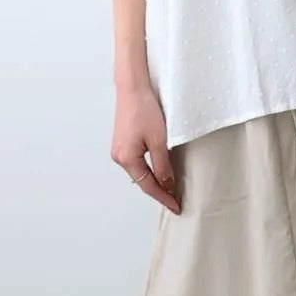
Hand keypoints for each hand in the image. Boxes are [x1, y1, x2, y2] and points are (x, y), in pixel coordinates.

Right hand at [111, 84, 180, 213]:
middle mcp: (119, 157)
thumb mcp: (159, 140)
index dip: (163, 198)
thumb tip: (167, 184)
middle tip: (176, 200)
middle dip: (159, 191)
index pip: (148, 186)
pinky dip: (149, 169)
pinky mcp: (123, 143)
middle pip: (142, 181)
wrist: (133, 88)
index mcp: (126, 159)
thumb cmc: (144, 109)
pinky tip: (159, 171)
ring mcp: (119, 150)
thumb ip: (163, 165)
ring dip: (154, 180)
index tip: (176, 207)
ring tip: (170, 189)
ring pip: (140, 172)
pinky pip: (137, 163)